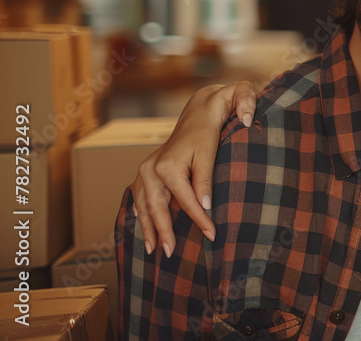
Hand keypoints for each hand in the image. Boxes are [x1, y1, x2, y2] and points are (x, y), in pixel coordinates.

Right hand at [131, 82, 257, 256]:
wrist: (197, 115)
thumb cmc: (206, 134)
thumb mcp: (209, 156)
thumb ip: (205, 182)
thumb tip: (206, 208)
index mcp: (168, 166)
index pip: (186, 201)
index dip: (199, 220)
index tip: (212, 235)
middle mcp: (151, 169)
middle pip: (156, 208)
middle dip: (163, 232)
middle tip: (170, 254)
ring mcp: (144, 170)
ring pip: (144, 205)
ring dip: (148, 228)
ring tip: (153, 250)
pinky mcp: (145, 171)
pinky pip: (140, 197)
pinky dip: (142, 214)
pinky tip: (144, 229)